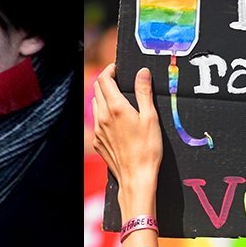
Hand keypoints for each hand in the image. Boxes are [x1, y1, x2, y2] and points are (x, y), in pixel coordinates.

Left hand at [92, 64, 162, 203]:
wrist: (136, 177)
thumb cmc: (147, 150)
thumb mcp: (151, 118)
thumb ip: (144, 92)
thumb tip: (142, 72)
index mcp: (116, 108)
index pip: (104, 79)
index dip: (110, 70)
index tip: (117, 68)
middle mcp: (102, 117)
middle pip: (97, 89)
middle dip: (106, 81)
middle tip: (119, 81)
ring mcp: (97, 130)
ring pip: (95, 104)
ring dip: (103, 96)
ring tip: (118, 99)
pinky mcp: (97, 141)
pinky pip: (95, 121)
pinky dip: (102, 113)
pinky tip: (115, 119)